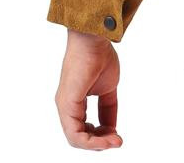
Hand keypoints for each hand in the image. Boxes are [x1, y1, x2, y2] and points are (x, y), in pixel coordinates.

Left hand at [54, 28, 122, 149]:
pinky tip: (107, 137)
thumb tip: (111, 126)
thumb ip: (107, 107)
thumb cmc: (100, 56)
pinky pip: (75, 133)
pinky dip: (92, 140)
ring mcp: (65, 106)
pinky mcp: (67, 104)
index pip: (84, 128)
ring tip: (115, 141)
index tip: (117, 135)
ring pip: (76, 139)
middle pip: (80, 136)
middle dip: (100, 142)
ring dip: (97, 144)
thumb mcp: (108, 88)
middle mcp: (67, 107)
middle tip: (118, 141)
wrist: (95, 39)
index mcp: (74, 102)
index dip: (101, 134)